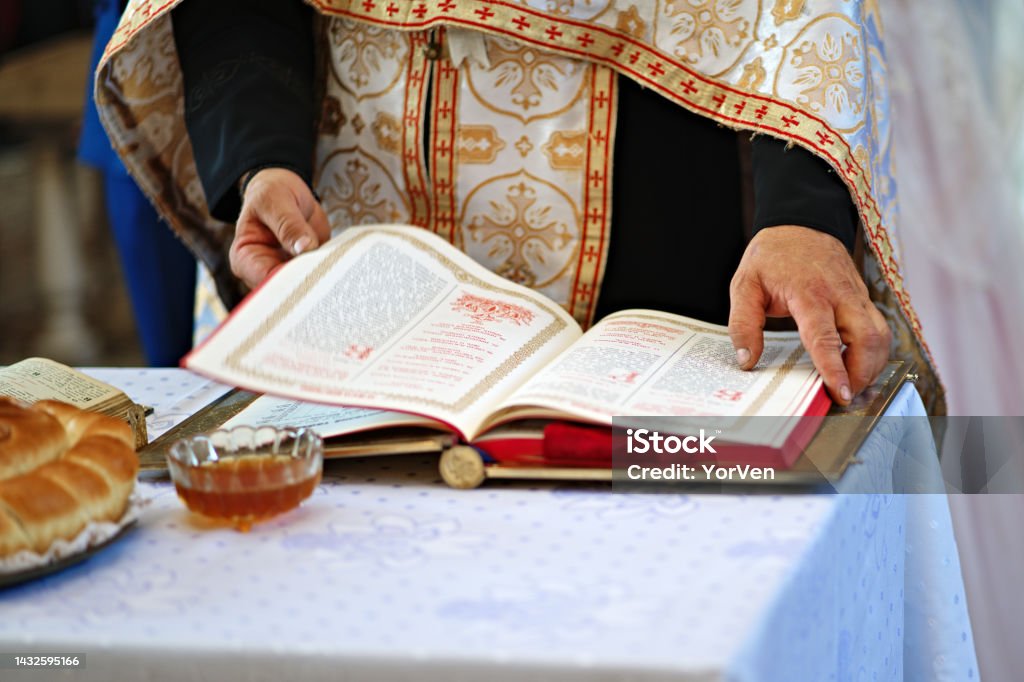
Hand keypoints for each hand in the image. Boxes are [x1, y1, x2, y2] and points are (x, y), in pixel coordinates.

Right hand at [229, 168, 329, 287]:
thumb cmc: (270, 193)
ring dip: (323, 278)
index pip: (265, 280)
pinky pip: (320, 276)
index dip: (288, 280)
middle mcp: (263, 270)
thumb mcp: (276, 202)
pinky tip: (343, 268)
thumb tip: (305, 247)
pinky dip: (332, 272)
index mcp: (245, 259)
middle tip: (330, 274)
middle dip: (308, 283)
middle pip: (287, 289)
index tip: (310, 272)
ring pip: (306, 286)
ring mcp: (287, 271)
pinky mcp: (307, 268)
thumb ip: (289, 225)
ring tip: (338, 270)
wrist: (284, 190)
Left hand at [728, 226, 890, 405]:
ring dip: (873, 365)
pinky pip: (878, 328)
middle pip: (867, 338)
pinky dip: (875, 352)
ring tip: (852, 386)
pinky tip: (859, 367)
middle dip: (862, 373)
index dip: (834, 367)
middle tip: (844, 397)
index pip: (825, 336)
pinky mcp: (863, 298)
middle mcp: (840, 294)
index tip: (839, 392)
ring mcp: (857, 295)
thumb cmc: (771, 255)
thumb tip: (746, 360)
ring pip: (880, 335)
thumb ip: (743, 324)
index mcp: (809, 291)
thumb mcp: (744, 285)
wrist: (800, 222)